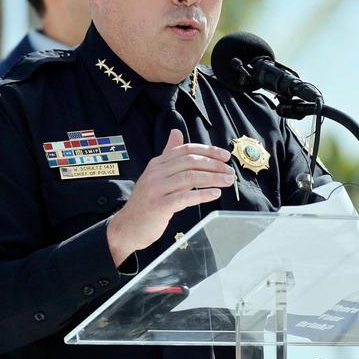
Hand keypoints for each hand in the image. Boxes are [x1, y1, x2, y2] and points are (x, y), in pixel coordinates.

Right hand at [107, 129, 234, 266]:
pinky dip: (202, 194)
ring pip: (190, 177)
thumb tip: (176, 132)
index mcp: (157, 164)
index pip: (186, 150)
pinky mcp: (159, 206)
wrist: (128, 226)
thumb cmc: (147, 202)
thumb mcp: (156, 175)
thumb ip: (168, 155)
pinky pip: (184, 197)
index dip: (208, 150)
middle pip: (190, 162)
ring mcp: (156, 189)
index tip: (225, 156)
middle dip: (214, 164)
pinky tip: (215, 193)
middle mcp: (156, 173)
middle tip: (230, 171)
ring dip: (212, 178)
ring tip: (227, 181)